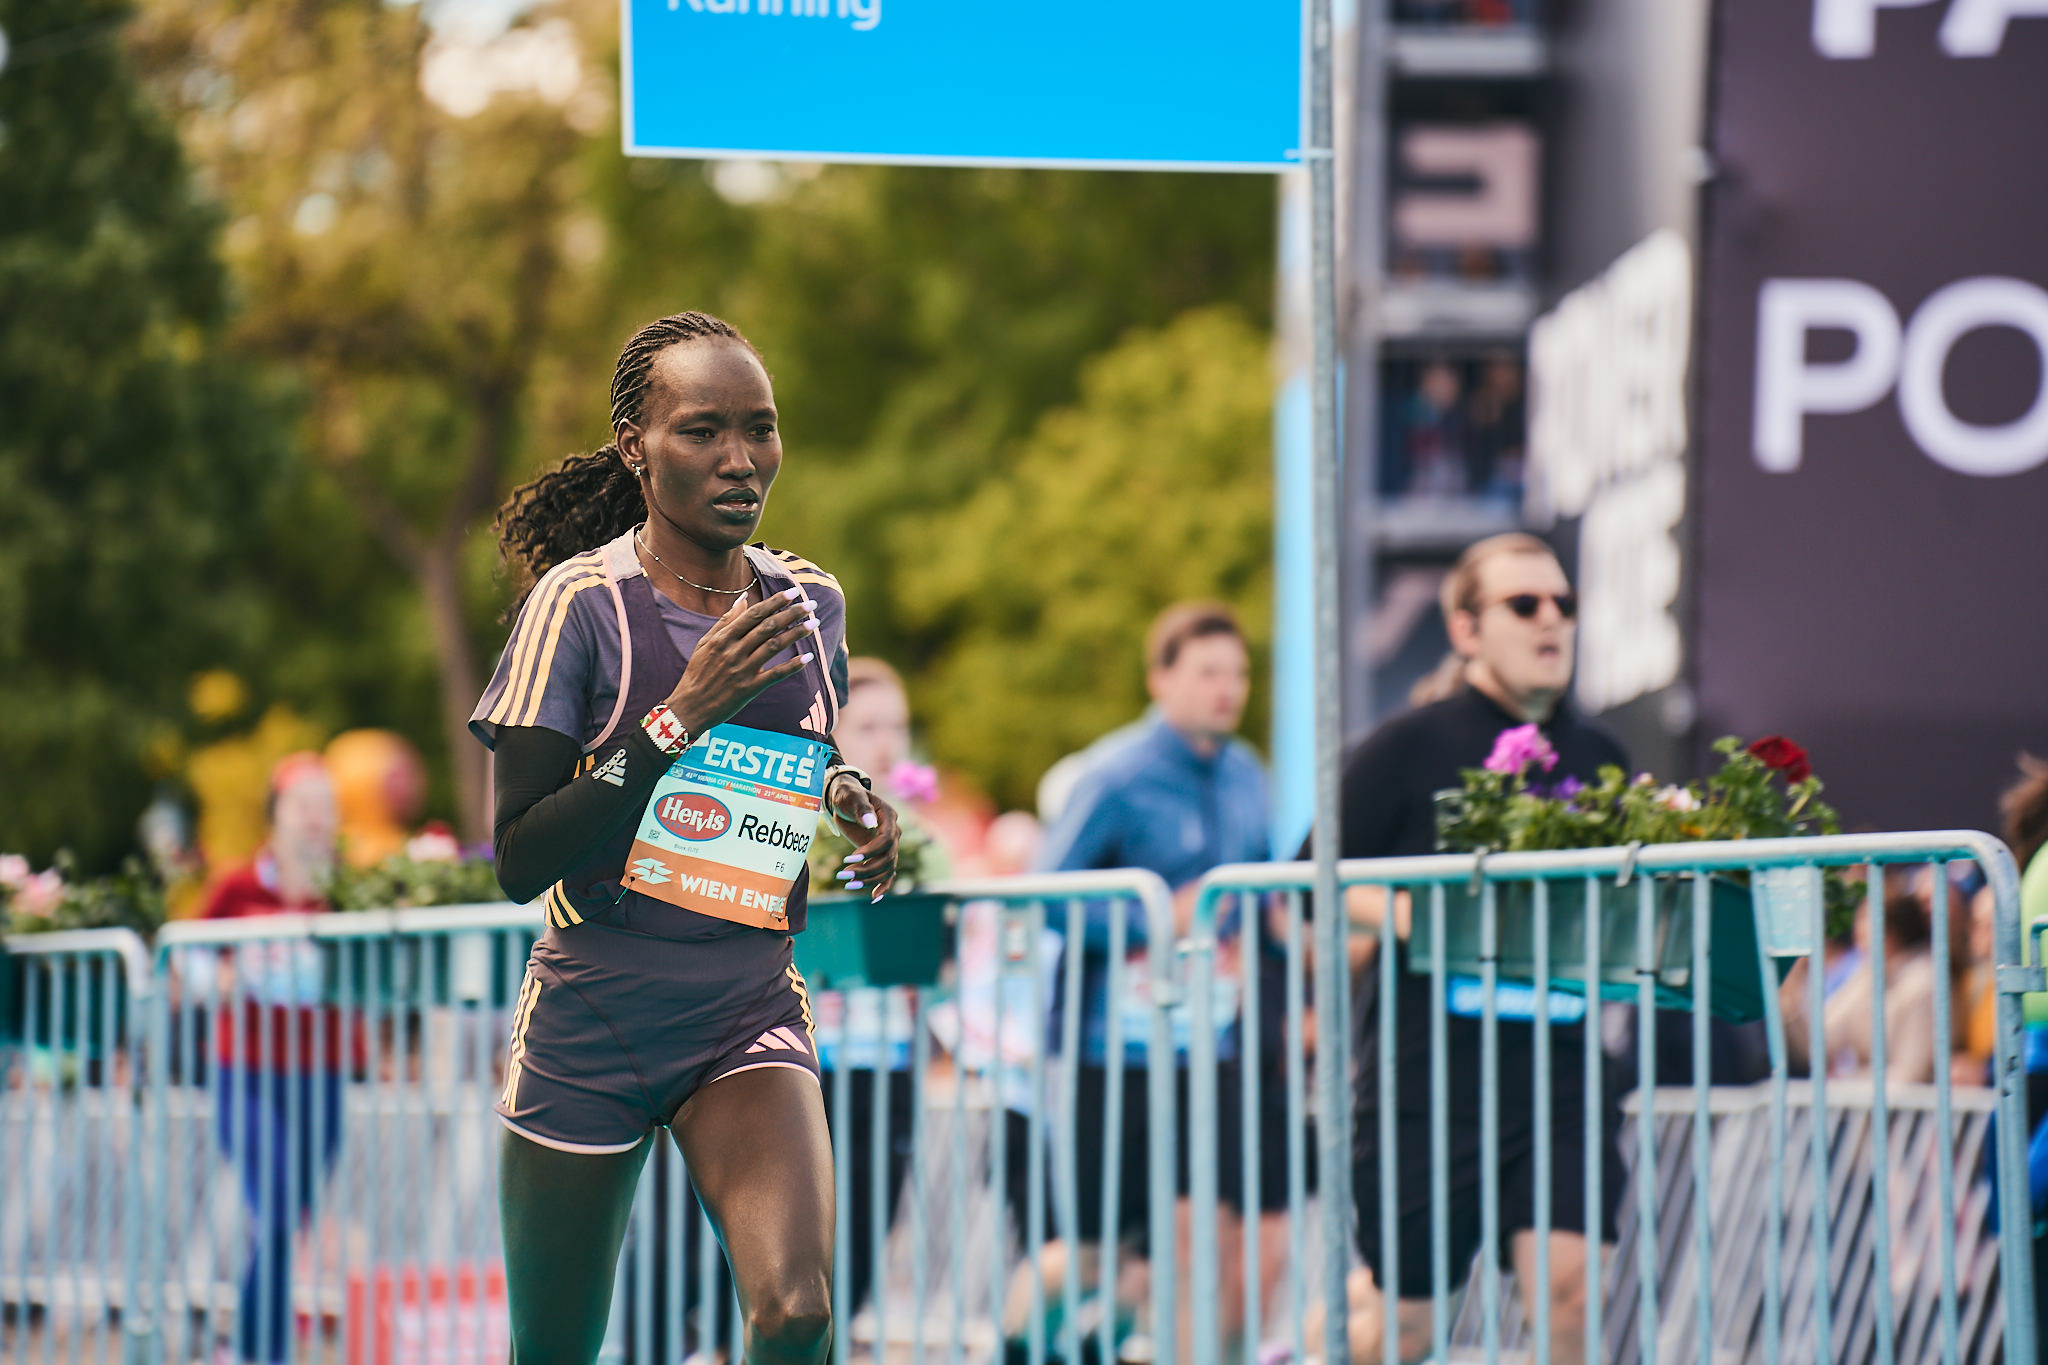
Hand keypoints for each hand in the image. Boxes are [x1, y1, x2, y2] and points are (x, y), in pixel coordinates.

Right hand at [665, 587, 819, 733]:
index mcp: (723, 638)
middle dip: (791, 613)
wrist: (689, 707)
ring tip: (814, 624)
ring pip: (774, 646)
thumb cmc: (698, 673)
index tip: (793, 592)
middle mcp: (733, 651)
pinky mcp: (749, 689)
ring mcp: (742, 670)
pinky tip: (807, 657)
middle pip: (767, 627)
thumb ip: (725, 621)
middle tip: (811, 604)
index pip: (754, 614)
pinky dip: (792, 666)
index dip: (775, 602)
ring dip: (796, 634)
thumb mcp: (706, 643)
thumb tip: (742, 599)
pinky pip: (774, 675)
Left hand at [826, 776, 900, 901]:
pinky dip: (883, 886)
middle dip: (866, 869)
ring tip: (848, 884)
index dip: (869, 852)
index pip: (886, 840)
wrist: (846, 799)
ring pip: (887, 868)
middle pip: (887, 858)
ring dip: (869, 879)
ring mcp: (889, 845)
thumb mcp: (852, 797)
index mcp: (888, 817)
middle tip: (843, 874)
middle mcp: (893, 832)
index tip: (848, 859)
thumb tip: (870, 822)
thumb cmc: (848, 795)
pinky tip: (873, 897)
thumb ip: (861, 808)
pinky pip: (888, 873)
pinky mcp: (881, 854)